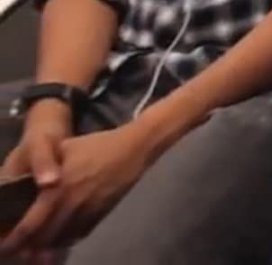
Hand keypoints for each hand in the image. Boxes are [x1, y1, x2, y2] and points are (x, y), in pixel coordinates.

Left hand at [0, 122, 152, 255]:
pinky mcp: (101, 214)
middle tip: (18, 251)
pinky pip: (79, 234)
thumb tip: (22, 181)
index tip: (5, 245)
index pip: (30, 224)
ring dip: (47, 246)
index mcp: (57, 190)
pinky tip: (61, 238)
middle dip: (28, 247)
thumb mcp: (64, 148)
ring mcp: (88, 212)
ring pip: (62, 239)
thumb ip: (43, 166)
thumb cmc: (96, 145)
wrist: (133, 149)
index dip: (15, 238)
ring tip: (37, 249)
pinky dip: (67, 239)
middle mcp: (71, 206)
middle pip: (44, 237)